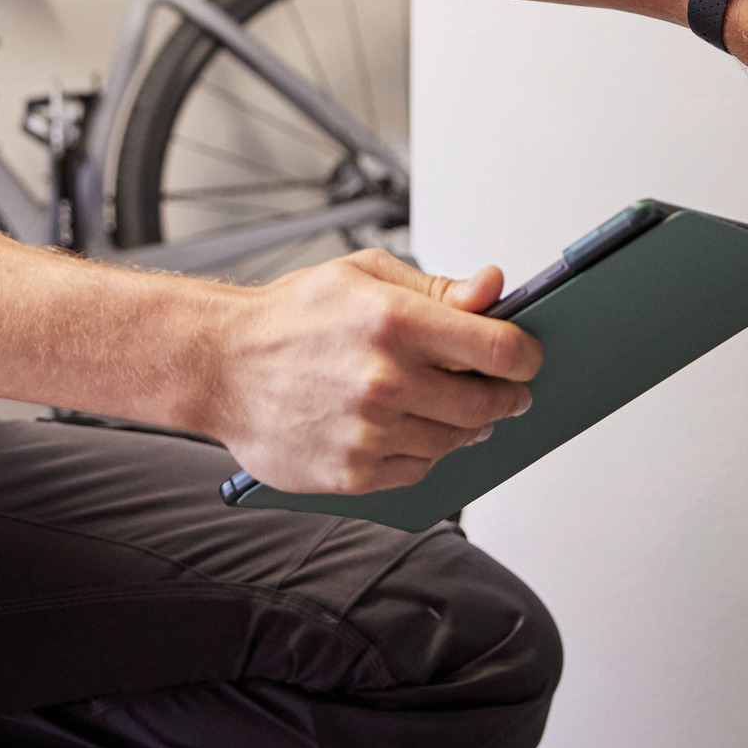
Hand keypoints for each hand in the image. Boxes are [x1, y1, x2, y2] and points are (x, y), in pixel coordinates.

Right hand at [206, 248, 540, 494]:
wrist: (219, 363)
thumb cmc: (292, 316)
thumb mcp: (366, 275)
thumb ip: (438, 288)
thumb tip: (496, 288)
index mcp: (395, 320)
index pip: (500, 349)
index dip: (527, 355)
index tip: (528, 357)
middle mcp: (386, 379)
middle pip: (487, 402)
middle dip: (505, 396)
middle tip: (504, 391)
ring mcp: (370, 432)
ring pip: (456, 441)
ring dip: (464, 426)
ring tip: (447, 405)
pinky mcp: (352, 473)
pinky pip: (419, 471)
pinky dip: (425, 452)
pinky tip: (409, 428)